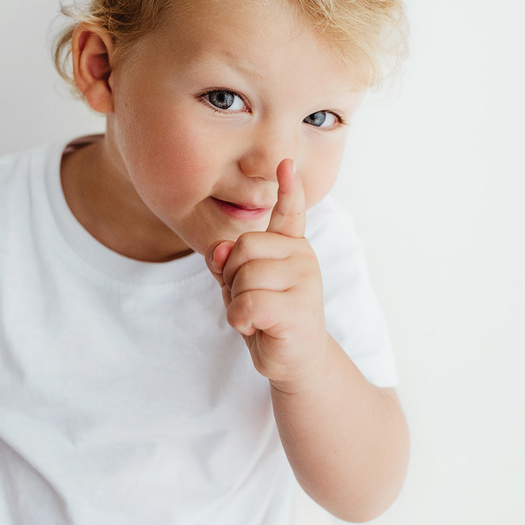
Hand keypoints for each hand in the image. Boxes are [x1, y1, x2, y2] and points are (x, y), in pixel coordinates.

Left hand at [206, 159, 329, 387]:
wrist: (294, 361)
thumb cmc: (267, 317)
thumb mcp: (240, 285)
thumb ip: (228, 262)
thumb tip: (220, 249)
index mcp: (290, 245)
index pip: (290, 212)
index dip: (288, 189)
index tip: (286, 163)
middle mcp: (302, 256)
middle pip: (243, 247)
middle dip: (232, 277)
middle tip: (251, 299)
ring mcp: (304, 280)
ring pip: (243, 277)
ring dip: (237, 303)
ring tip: (257, 315)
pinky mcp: (298, 308)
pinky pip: (248, 303)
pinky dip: (242, 319)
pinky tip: (258, 326)